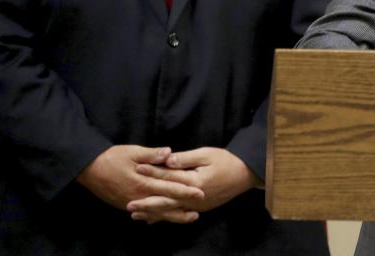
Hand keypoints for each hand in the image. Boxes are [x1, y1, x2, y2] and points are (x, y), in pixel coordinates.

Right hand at [76, 145, 204, 216]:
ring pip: (155, 212)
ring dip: (172, 216)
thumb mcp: (132, 151)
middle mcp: (138, 195)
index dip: (185, 191)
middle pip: (164, 204)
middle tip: (198, 212)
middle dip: (182, 208)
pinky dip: (156, 216)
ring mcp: (131, 202)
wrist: (89, 168)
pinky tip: (165, 218)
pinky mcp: (125, 204)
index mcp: (143, 181)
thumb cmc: (112, 157)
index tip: (200, 193)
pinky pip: (144, 213)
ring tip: (188, 218)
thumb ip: (152, 154)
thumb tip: (169, 153)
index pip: (169, 187)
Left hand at [128, 147, 260, 222]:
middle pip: (167, 201)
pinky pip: (179, 214)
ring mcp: (198, 206)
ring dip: (153, 213)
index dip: (153, 172)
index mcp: (195, 182)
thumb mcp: (207, 154)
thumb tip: (167, 160)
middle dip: (147, 203)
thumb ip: (186, 159)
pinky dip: (166, 216)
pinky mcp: (200, 208)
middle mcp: (194, 198)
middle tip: (129, 204)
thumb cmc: (226, 161)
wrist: (245, 174)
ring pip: (171, 211)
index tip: (137, 169)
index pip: (169, 178)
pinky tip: (154, 219)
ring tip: (136, 215)